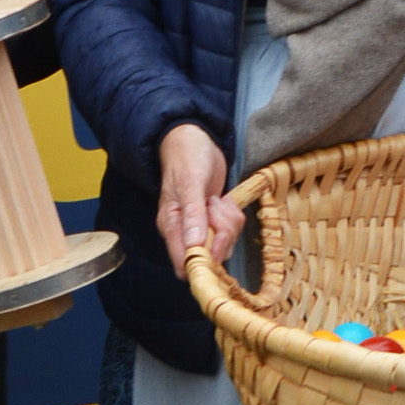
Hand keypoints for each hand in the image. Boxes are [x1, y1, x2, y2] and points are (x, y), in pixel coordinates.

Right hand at [158, 121, 245, 269]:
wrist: (195, 140)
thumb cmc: (187, 157)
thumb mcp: (190, 182)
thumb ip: (193, 215)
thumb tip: (194, 245)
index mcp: (171, 226)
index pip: (184, 264)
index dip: (204, 260)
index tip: (216, 239)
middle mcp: (184, 232)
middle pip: (210, 257)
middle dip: (222, 235)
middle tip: (217, 208)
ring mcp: (201, 228)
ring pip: (224, 245)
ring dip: (229, 223)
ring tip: (218, 200)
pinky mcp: (215, 222)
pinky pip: (231, 231)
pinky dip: (233, 217)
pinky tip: (223, 200)